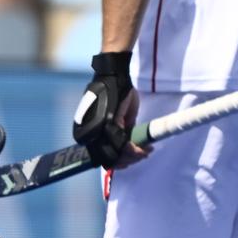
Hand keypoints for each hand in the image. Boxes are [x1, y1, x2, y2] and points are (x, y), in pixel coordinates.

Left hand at [72, 52, 145, 167]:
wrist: (115, 77)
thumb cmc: (117, 93)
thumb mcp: (120, 116)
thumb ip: (122, 129)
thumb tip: (128, 144)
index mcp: (91, 132)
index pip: (102, 154)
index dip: (118, 161)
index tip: (132, 159)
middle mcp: (91, 134)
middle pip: (109, 158)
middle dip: (128, 161)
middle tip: (143, 155)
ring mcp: (98, 130)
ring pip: (116, 154)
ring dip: (134, 156)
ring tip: (145, 151)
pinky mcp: (107, 124)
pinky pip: (121, 144)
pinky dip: (134, 149)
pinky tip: (143, 148)